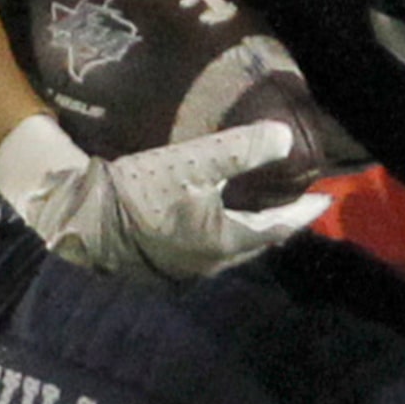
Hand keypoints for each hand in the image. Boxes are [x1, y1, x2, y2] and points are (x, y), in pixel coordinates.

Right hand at [0, 111, 328, 280]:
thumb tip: (286, 136)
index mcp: (225, 241)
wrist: (81, 217)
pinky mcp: (162, 262)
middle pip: (256, 242)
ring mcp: (185, 267)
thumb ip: (240, 149)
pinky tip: (215, 215)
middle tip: (293, 202)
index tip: (323, 200)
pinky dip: (222, 230)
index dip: (301, 212)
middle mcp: (211, 262)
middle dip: (277, 222)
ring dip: (249, 228)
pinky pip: (207, 247)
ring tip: (258, 206)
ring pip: (231, 247)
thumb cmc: (140, 191)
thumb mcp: (193, 163)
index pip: (277, 228)